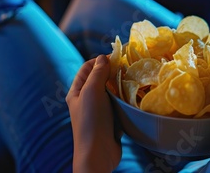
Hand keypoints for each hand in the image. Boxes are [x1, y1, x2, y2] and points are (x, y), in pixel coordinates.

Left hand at [66, 55, 121, 172]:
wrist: (98, 153)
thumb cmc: (91, 120)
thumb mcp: (92, 91)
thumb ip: (97, 73)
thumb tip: (103, 57)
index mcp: (76, 92)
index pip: (87, 68)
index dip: (100, 60)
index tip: (117, 57)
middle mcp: (86, 99)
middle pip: (99, 79)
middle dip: (112, 71)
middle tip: (128, 67)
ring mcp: (98, 110)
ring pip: (110, 91)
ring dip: (120, 85)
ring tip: (132, 79)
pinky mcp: (110, 120)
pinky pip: (117, 104)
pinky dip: (124, 98)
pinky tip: (133, 94)